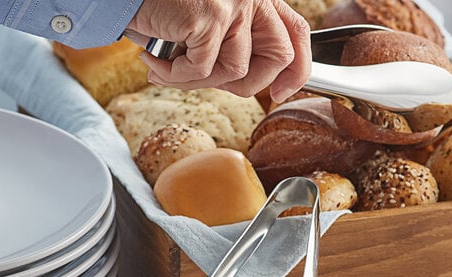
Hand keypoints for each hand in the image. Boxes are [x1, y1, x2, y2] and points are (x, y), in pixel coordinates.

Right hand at [125, 0, 310, 102]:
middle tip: (208, 81)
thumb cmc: (160, 8)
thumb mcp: (207, 24)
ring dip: (198, 81)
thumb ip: (232, 46)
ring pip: (236, 73)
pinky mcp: (209, 16)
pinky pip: (203, 71)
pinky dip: (174, 75)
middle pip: (278, 59)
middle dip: (246, 85)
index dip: (296, 70)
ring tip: (169, 67)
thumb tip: (249, 85)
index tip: (280, 93)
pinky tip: (155, 61)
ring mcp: (233, 5)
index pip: (297, 34)